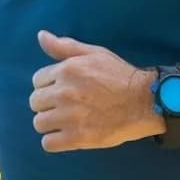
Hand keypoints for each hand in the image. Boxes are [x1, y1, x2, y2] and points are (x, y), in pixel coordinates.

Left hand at [29, 30, 158, 151]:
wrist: (144, 101)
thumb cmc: (119, 75)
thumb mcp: (94, 53)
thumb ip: (65, 46)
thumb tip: (41, 35)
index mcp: (66, 71)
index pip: (37, 80)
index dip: (48, 84)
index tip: (62, 89)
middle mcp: (63, 93)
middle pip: (35, 102)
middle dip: (47, 103)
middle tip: (64, 106)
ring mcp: (69, 117)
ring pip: (39, 123)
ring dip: (49, 122)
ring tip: (65, 121)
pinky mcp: (77, 138)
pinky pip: (48, 143)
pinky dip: (54, 140)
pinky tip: (66, 135)